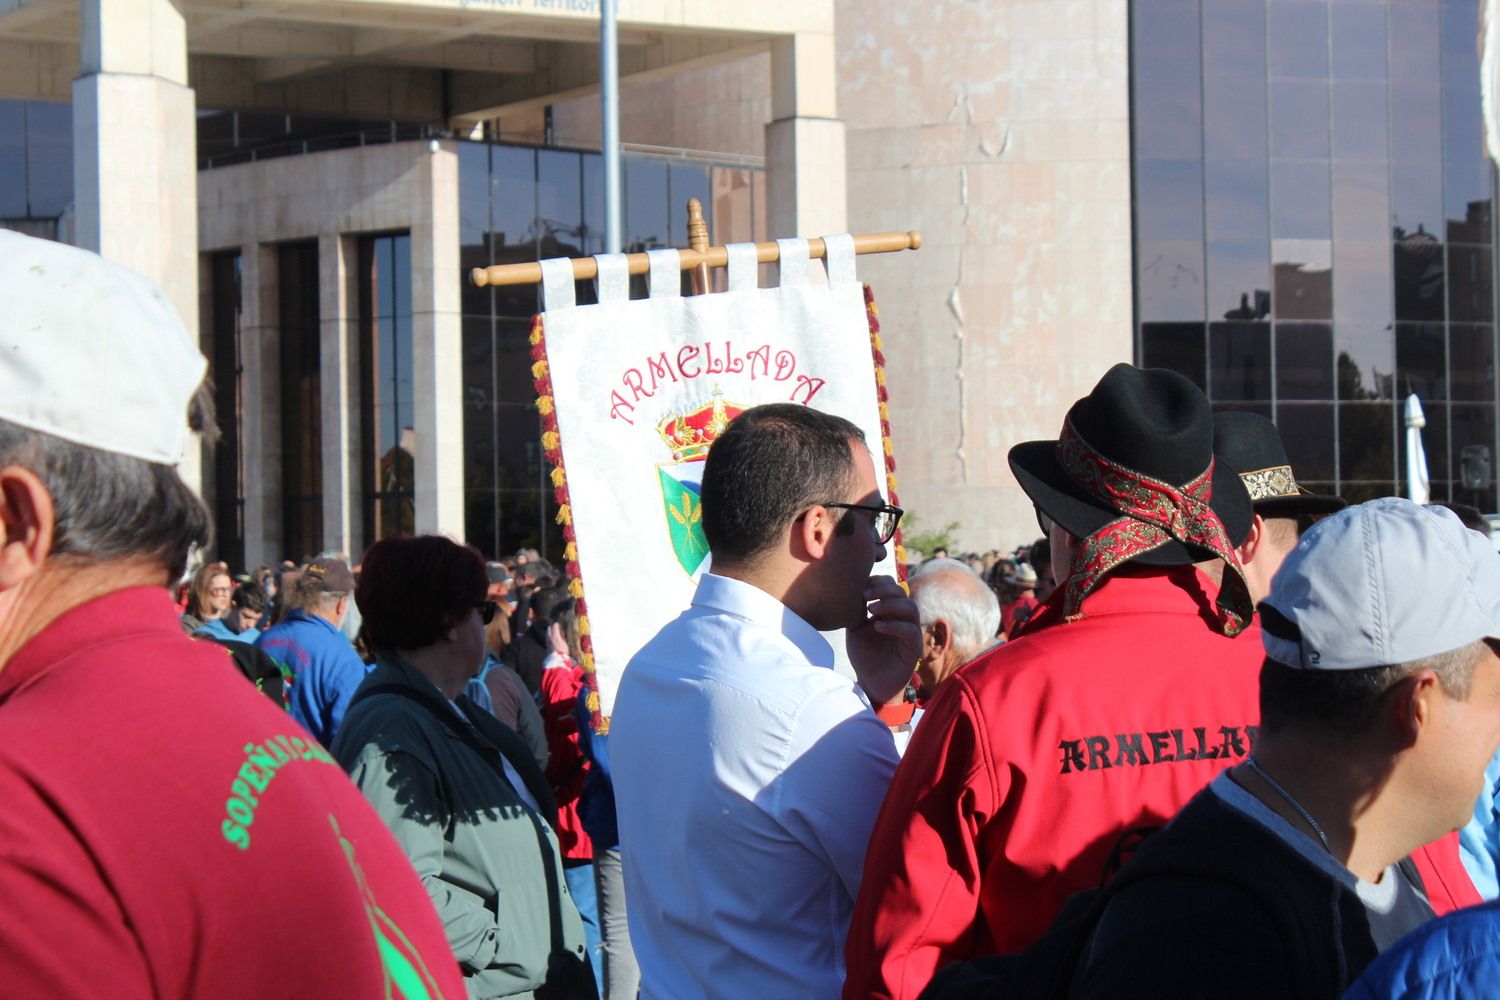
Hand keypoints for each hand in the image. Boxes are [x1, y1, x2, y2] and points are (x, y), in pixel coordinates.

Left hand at [846, 575, 921, 705]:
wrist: (871, 683)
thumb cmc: (864, 656)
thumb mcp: (855, 629)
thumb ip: (856, 610)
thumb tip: (850, 589)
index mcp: (890, 611)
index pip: (891, 586)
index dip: (878, 582)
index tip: (860, 587)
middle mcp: (902, 618)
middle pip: (902, 593)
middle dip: (883, 590)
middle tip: (865, 595)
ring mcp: (910, 632)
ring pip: (910, 608)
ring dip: (890, 605)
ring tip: (870, 610)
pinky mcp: (914, 648)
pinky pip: (911, 631)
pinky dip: (895, 625)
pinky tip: (877, 627)